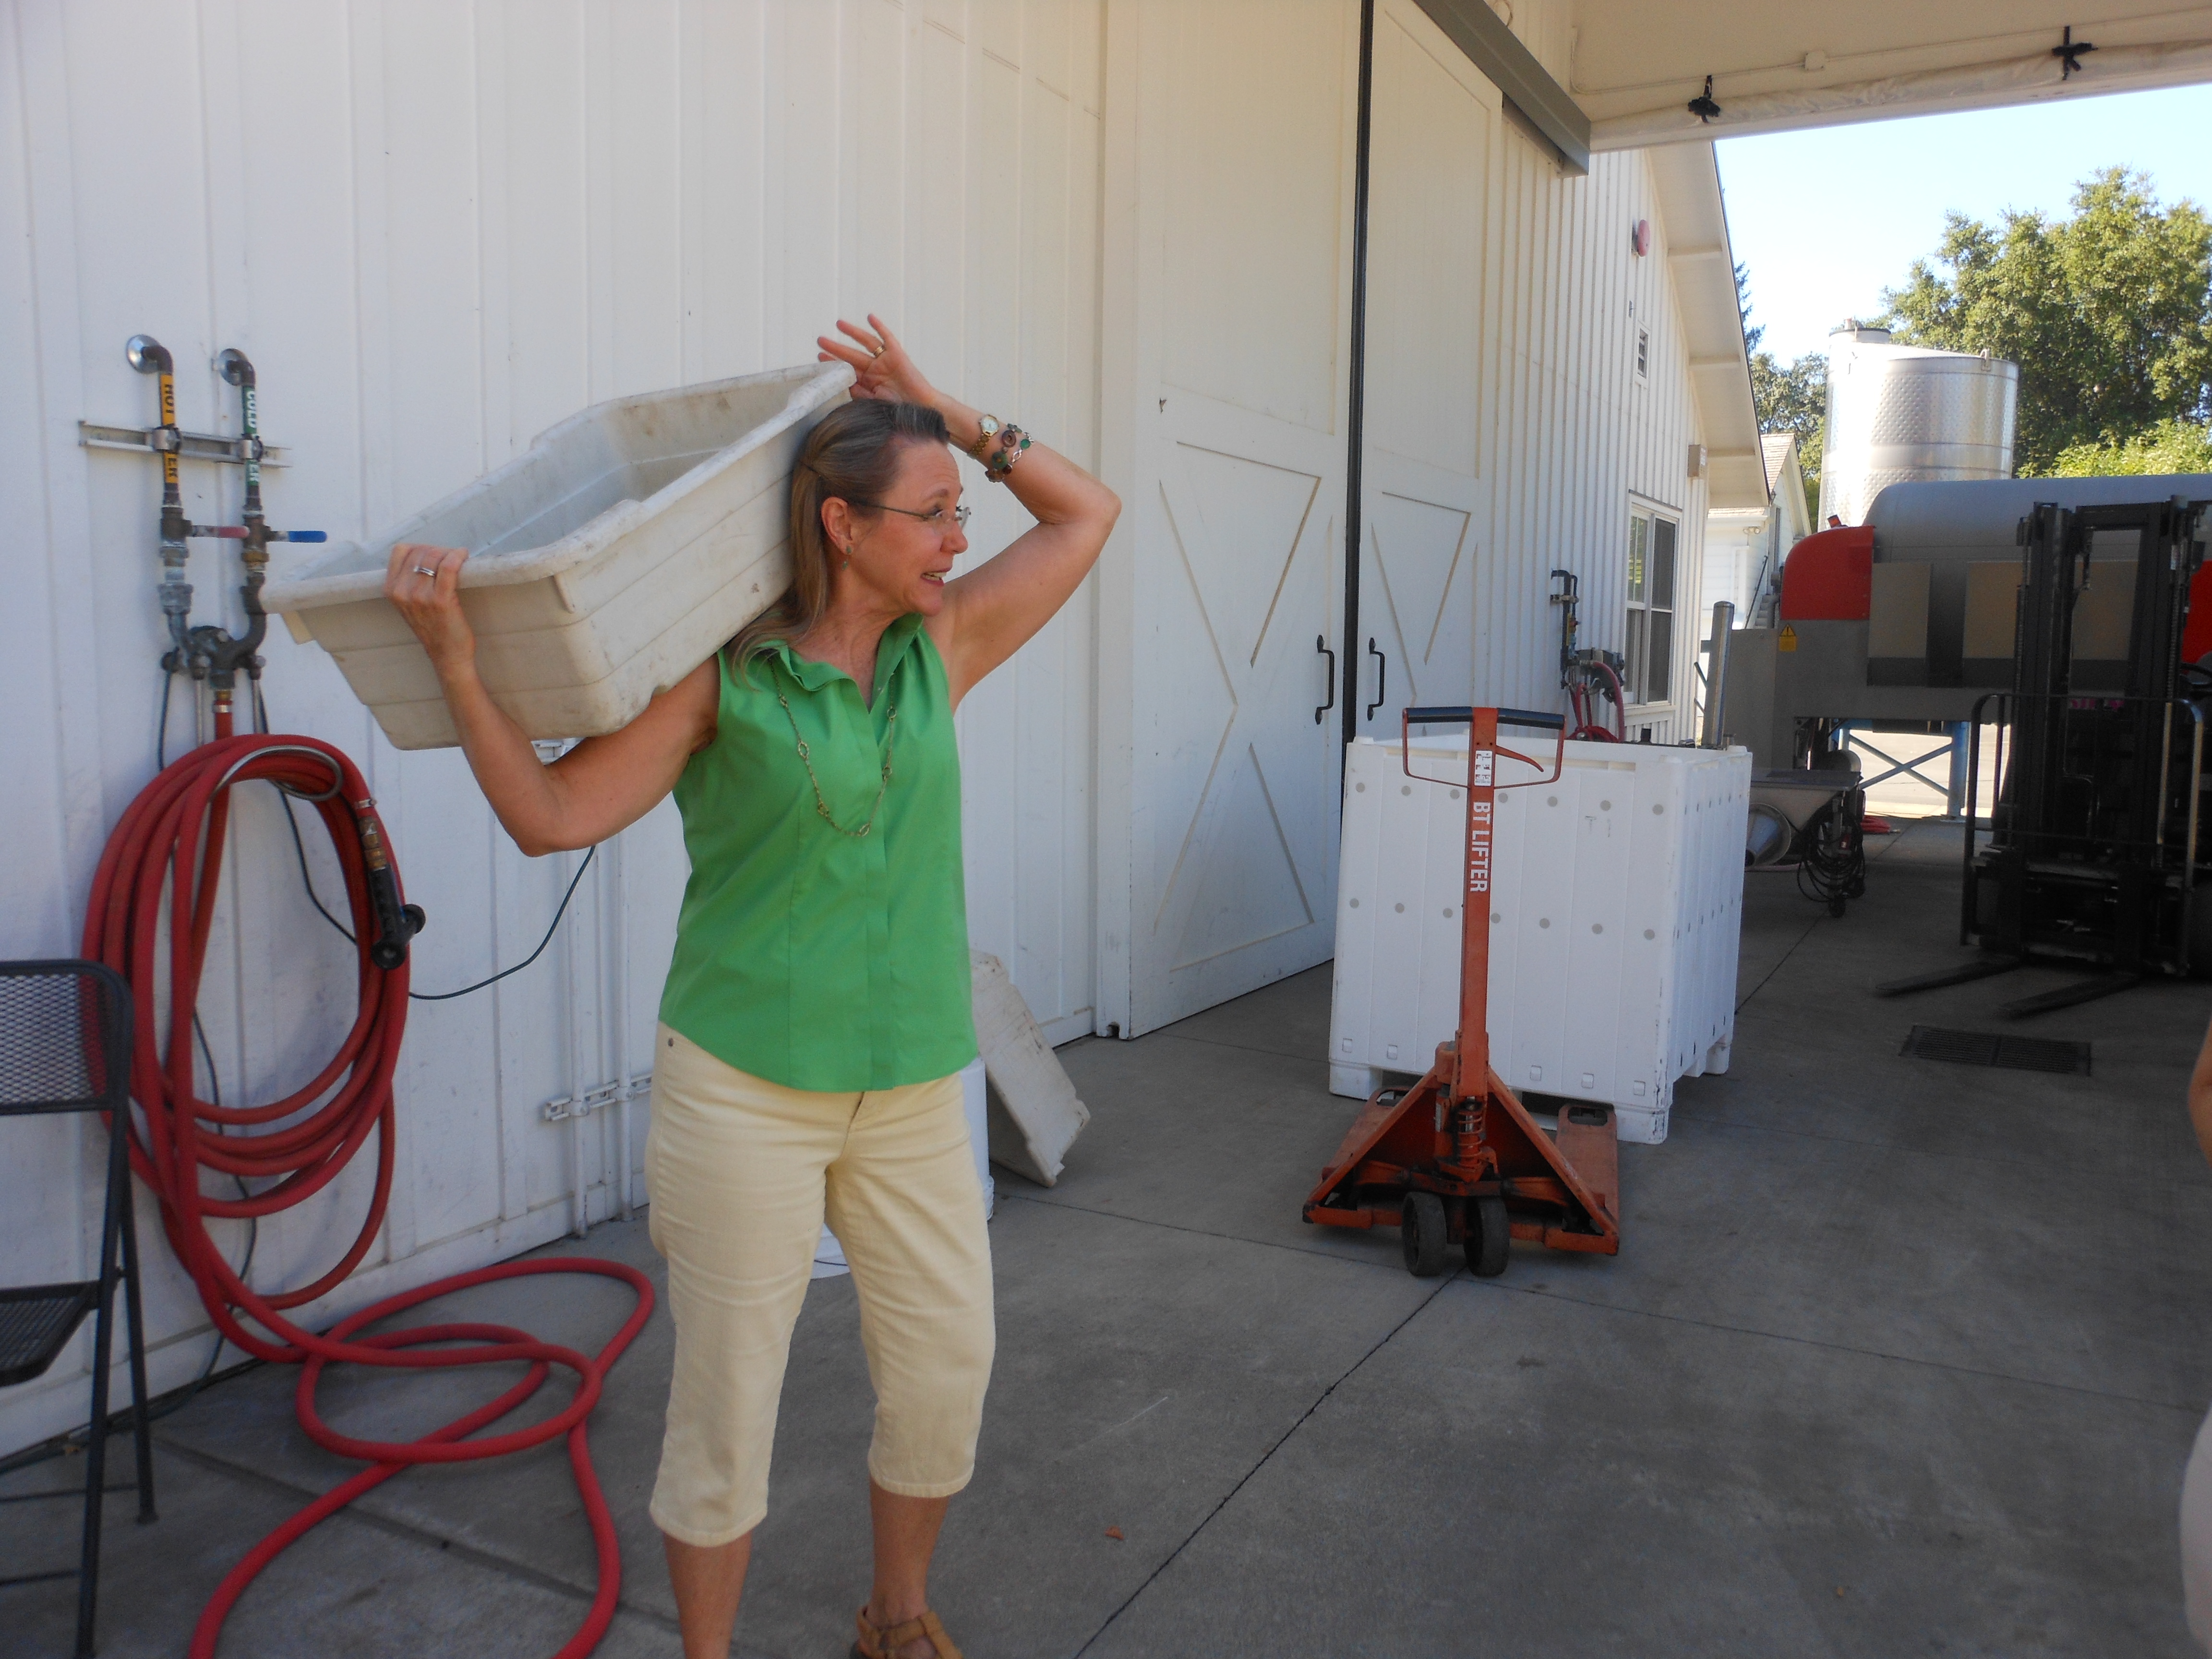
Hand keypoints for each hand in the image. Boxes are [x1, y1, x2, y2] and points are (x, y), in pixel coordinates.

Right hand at [385, 542, 476, 674]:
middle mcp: (401, 592)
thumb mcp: (408, 604)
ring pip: (434, 557)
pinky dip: (457, 557)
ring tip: (458, 559)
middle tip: (450, 557)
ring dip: (449, 553)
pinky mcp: (441, 601)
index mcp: (391, 590)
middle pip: (419, 551)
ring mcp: (420, 596)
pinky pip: (448, 568)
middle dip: (437, 550)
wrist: (446, 655)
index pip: (401, 551)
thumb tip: (425, 553)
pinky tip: (463, 556)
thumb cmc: (432, 627)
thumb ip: (408, 581)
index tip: (434, 555)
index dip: (420, 548)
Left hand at [816, 315, 939, 409]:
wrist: (921, 410)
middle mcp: (875, 370)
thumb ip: (859, 394)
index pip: (847, 370)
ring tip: (839, 324)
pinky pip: (887, 338)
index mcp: (868, 383)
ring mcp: (886, 361)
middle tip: (820, 341)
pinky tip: (870, 317)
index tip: (820, 358)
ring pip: (866, 343)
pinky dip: (879, 327)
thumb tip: (843, 385)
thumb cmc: (899, 412)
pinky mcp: (898, 355)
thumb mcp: (873, 404)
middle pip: (852, 355)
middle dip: (836, 348)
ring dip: (853, 333)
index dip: (834, 363)